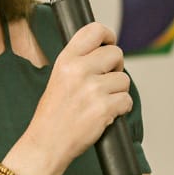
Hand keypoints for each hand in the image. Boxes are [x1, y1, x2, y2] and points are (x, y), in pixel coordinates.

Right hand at [9, 22, 130, 174]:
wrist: (47, 144)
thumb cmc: (53, 114)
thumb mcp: (58, 78)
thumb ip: (78, 62)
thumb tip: (105, 53)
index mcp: (66, 60)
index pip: (94, 30)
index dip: (108, 36)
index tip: (110, 44)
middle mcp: (78, 70)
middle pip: (116, 54)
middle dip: (116, 67)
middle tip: (105, 81)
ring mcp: (92, 89)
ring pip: (124, 80)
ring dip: (118, 92)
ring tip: (100, 102)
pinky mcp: (104, 108)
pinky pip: (126, 100)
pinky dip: (121, 109)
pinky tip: (106, 114)